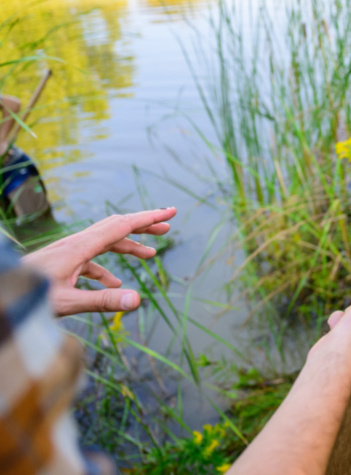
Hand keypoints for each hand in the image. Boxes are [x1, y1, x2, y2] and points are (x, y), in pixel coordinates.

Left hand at [21, 208, 175, 315]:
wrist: (2, 293)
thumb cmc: (27, 298)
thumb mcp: (66, 302)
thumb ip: (102, 301)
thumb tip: (138, 300)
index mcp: (79, 247)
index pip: (121, 226)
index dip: (148, 219)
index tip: (170, 212)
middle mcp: (75, 245)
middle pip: (115, 227)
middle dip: (143, 226)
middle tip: (168, 227)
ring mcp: (68, 254)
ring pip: (104, 242)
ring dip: (129, 245)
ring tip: (151, 254)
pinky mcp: (61, 265)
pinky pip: (92, 260)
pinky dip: (108, 268)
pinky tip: (116, 284)